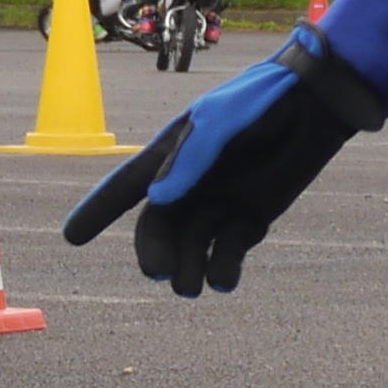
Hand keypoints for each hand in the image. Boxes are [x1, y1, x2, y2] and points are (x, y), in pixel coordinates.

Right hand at [63, 31, 387, 294]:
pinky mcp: (252, 218)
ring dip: (186, 270)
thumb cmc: (262, 102)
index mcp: (172, 155)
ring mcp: (221, 202)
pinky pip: (228, 252)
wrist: (316, 104)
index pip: (126, 187)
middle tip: (159, 274)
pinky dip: (223, 270)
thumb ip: (191, 158)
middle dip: (153, 254)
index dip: (97, 211)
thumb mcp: (222, 121)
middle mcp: (190, 183)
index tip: (71, 238)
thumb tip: (156, 200)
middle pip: (158, 228)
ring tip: (192, 285)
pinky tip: (223, 281)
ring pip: (191, 248)